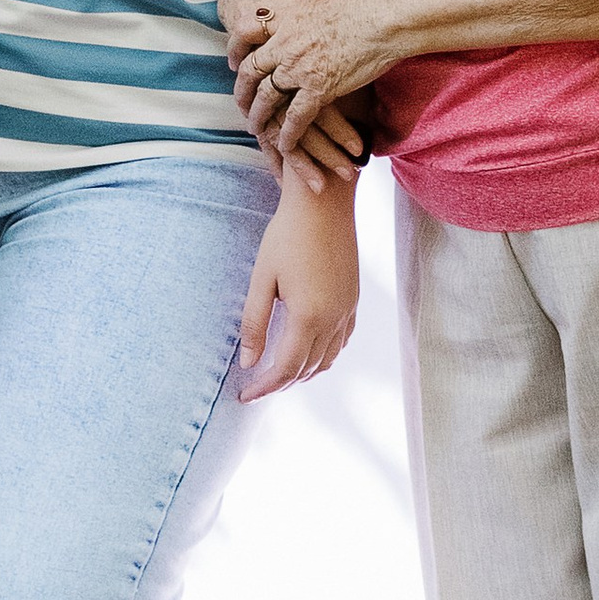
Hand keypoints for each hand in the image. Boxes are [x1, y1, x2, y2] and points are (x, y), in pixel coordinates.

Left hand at [229, 0, 387, 161]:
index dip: (237, 52)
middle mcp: (285, 45)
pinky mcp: (318, 88)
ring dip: (259, 116)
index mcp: (286, 21)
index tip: (234, 65)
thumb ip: (310, 18)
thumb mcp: (323, 6)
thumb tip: (315, 21)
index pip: (248, 36)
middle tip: (241, 106)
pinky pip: (295, 117)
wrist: (382, 17)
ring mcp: (299, 68)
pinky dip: (288, 134)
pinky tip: (284, 145)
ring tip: (256, 129)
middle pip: (251, 72)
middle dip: (243, 92)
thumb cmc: (365, 8)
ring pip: (267, 97)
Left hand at [236, 182, 359, 399]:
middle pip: (307, 368)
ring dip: (304, 373)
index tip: (244, 396)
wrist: (324, 203)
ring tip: (279, 375)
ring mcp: (348, 309)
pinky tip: (309, 352)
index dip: (264, 386)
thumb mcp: (262, 279)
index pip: (285, 368)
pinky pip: (341, 341)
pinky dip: (324, 355)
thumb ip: (254, 323)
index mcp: (308, 316)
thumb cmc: (287, 236)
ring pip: (327, 358)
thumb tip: (247, 362)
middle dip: (281, 383)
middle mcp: (334, 318)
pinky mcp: (354, 299)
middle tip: (256, 387)